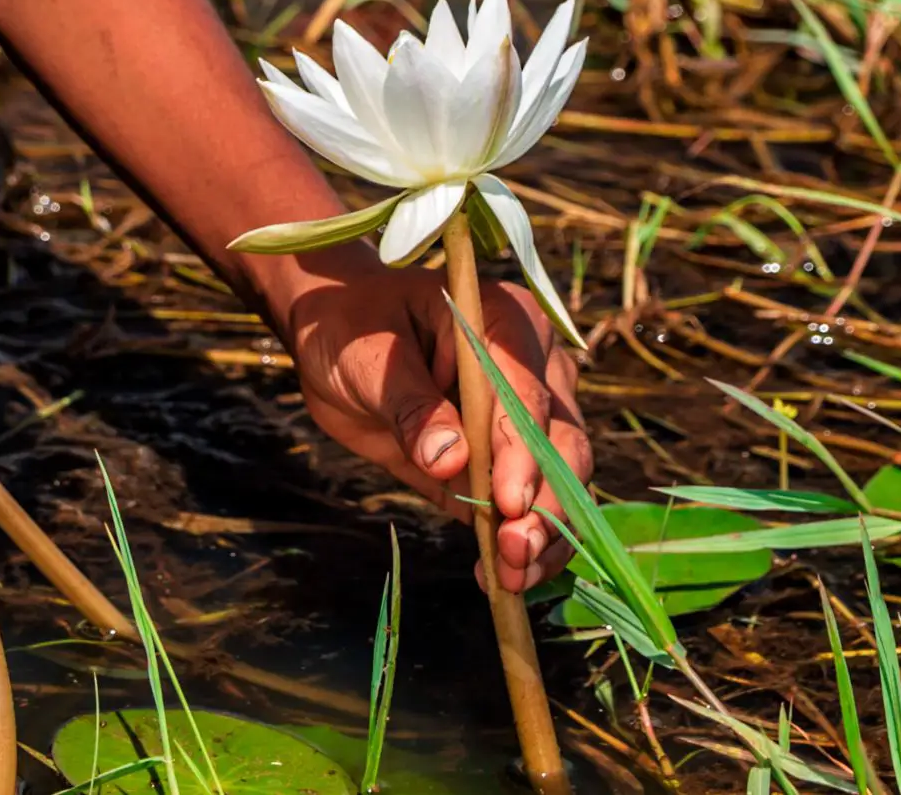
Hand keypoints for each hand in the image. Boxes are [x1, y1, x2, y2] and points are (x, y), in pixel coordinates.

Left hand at [274, 256, 590, 591]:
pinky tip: (501, 579)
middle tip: (515, 551)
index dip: (522, 450)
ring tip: (512, 577)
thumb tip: (451, 460)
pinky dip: (528, 548)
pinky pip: (534, 509)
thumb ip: (410, 404)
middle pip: (562, 443)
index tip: (509, 501)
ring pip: (565, 483)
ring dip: (546, 535)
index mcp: (503, 321)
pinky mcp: (509, 464)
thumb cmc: (350, 328)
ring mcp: (529, 420)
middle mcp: (533, 367)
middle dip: (546, 503)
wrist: (336, 340)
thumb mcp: (367, 358)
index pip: (527, 392)